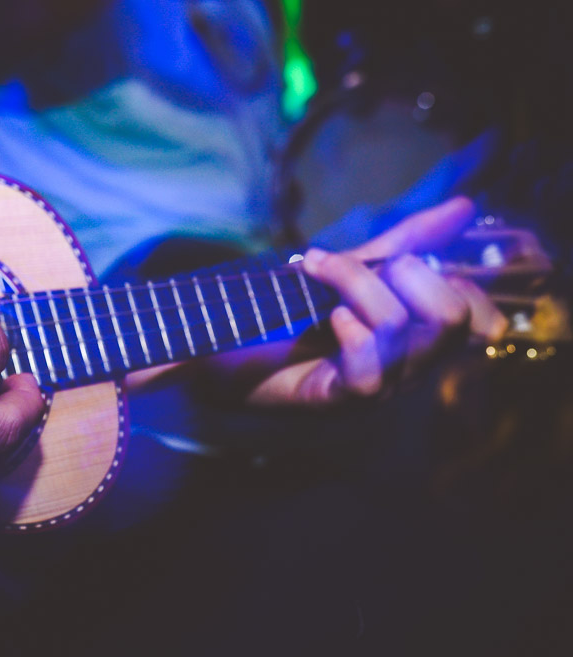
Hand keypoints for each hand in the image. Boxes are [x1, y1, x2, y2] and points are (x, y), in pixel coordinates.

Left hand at [245, 197, 507, 405]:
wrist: (225, 350)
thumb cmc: (292, 315)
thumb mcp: (356, 269)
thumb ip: (408, 242)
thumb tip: (464, 205)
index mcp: (422, 339)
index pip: (482, 320)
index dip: (456, 280)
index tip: (402, 261)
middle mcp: (410, 369)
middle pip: (452, 319)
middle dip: (410, 273)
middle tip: (364, 265)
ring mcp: (379, 388)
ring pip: (399, 327)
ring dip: (355, 284)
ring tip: (317, 272)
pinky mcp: (340, 401)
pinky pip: (368, 367)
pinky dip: (347, 329)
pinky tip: (326, 319)